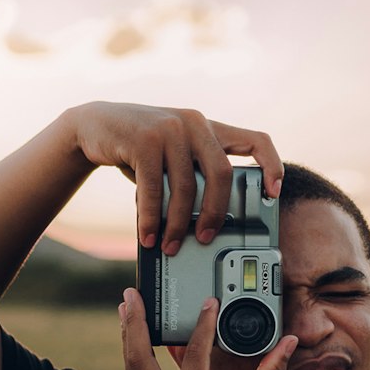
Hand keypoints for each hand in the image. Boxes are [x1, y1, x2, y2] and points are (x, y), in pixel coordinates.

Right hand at [71, 102, 282, 255]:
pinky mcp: (144, 139)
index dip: (272, 166)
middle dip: (216, 212)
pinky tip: (147, 235)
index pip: (256, 139)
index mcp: (210, 128)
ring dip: (178, 224)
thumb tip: (211, 224)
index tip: (273, 194)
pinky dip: (151, 218)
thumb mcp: (174, 154)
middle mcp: (195, 123)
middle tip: (206, 238)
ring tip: (169, 245)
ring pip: (187, 187)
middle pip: (223, 174)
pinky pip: (154, 189)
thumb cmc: (141, 148)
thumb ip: (194, 173)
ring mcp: (171, 129)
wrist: (95, 126)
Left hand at [119, 288, 297, 369]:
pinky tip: (142, 345)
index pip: (193, 356)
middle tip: (131, 295)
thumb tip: (287, 343)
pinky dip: (140, 362)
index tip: (207, 303)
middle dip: (133, 325)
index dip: (202, 325)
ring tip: (127, 312)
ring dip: (130, 341)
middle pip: (138, 359)